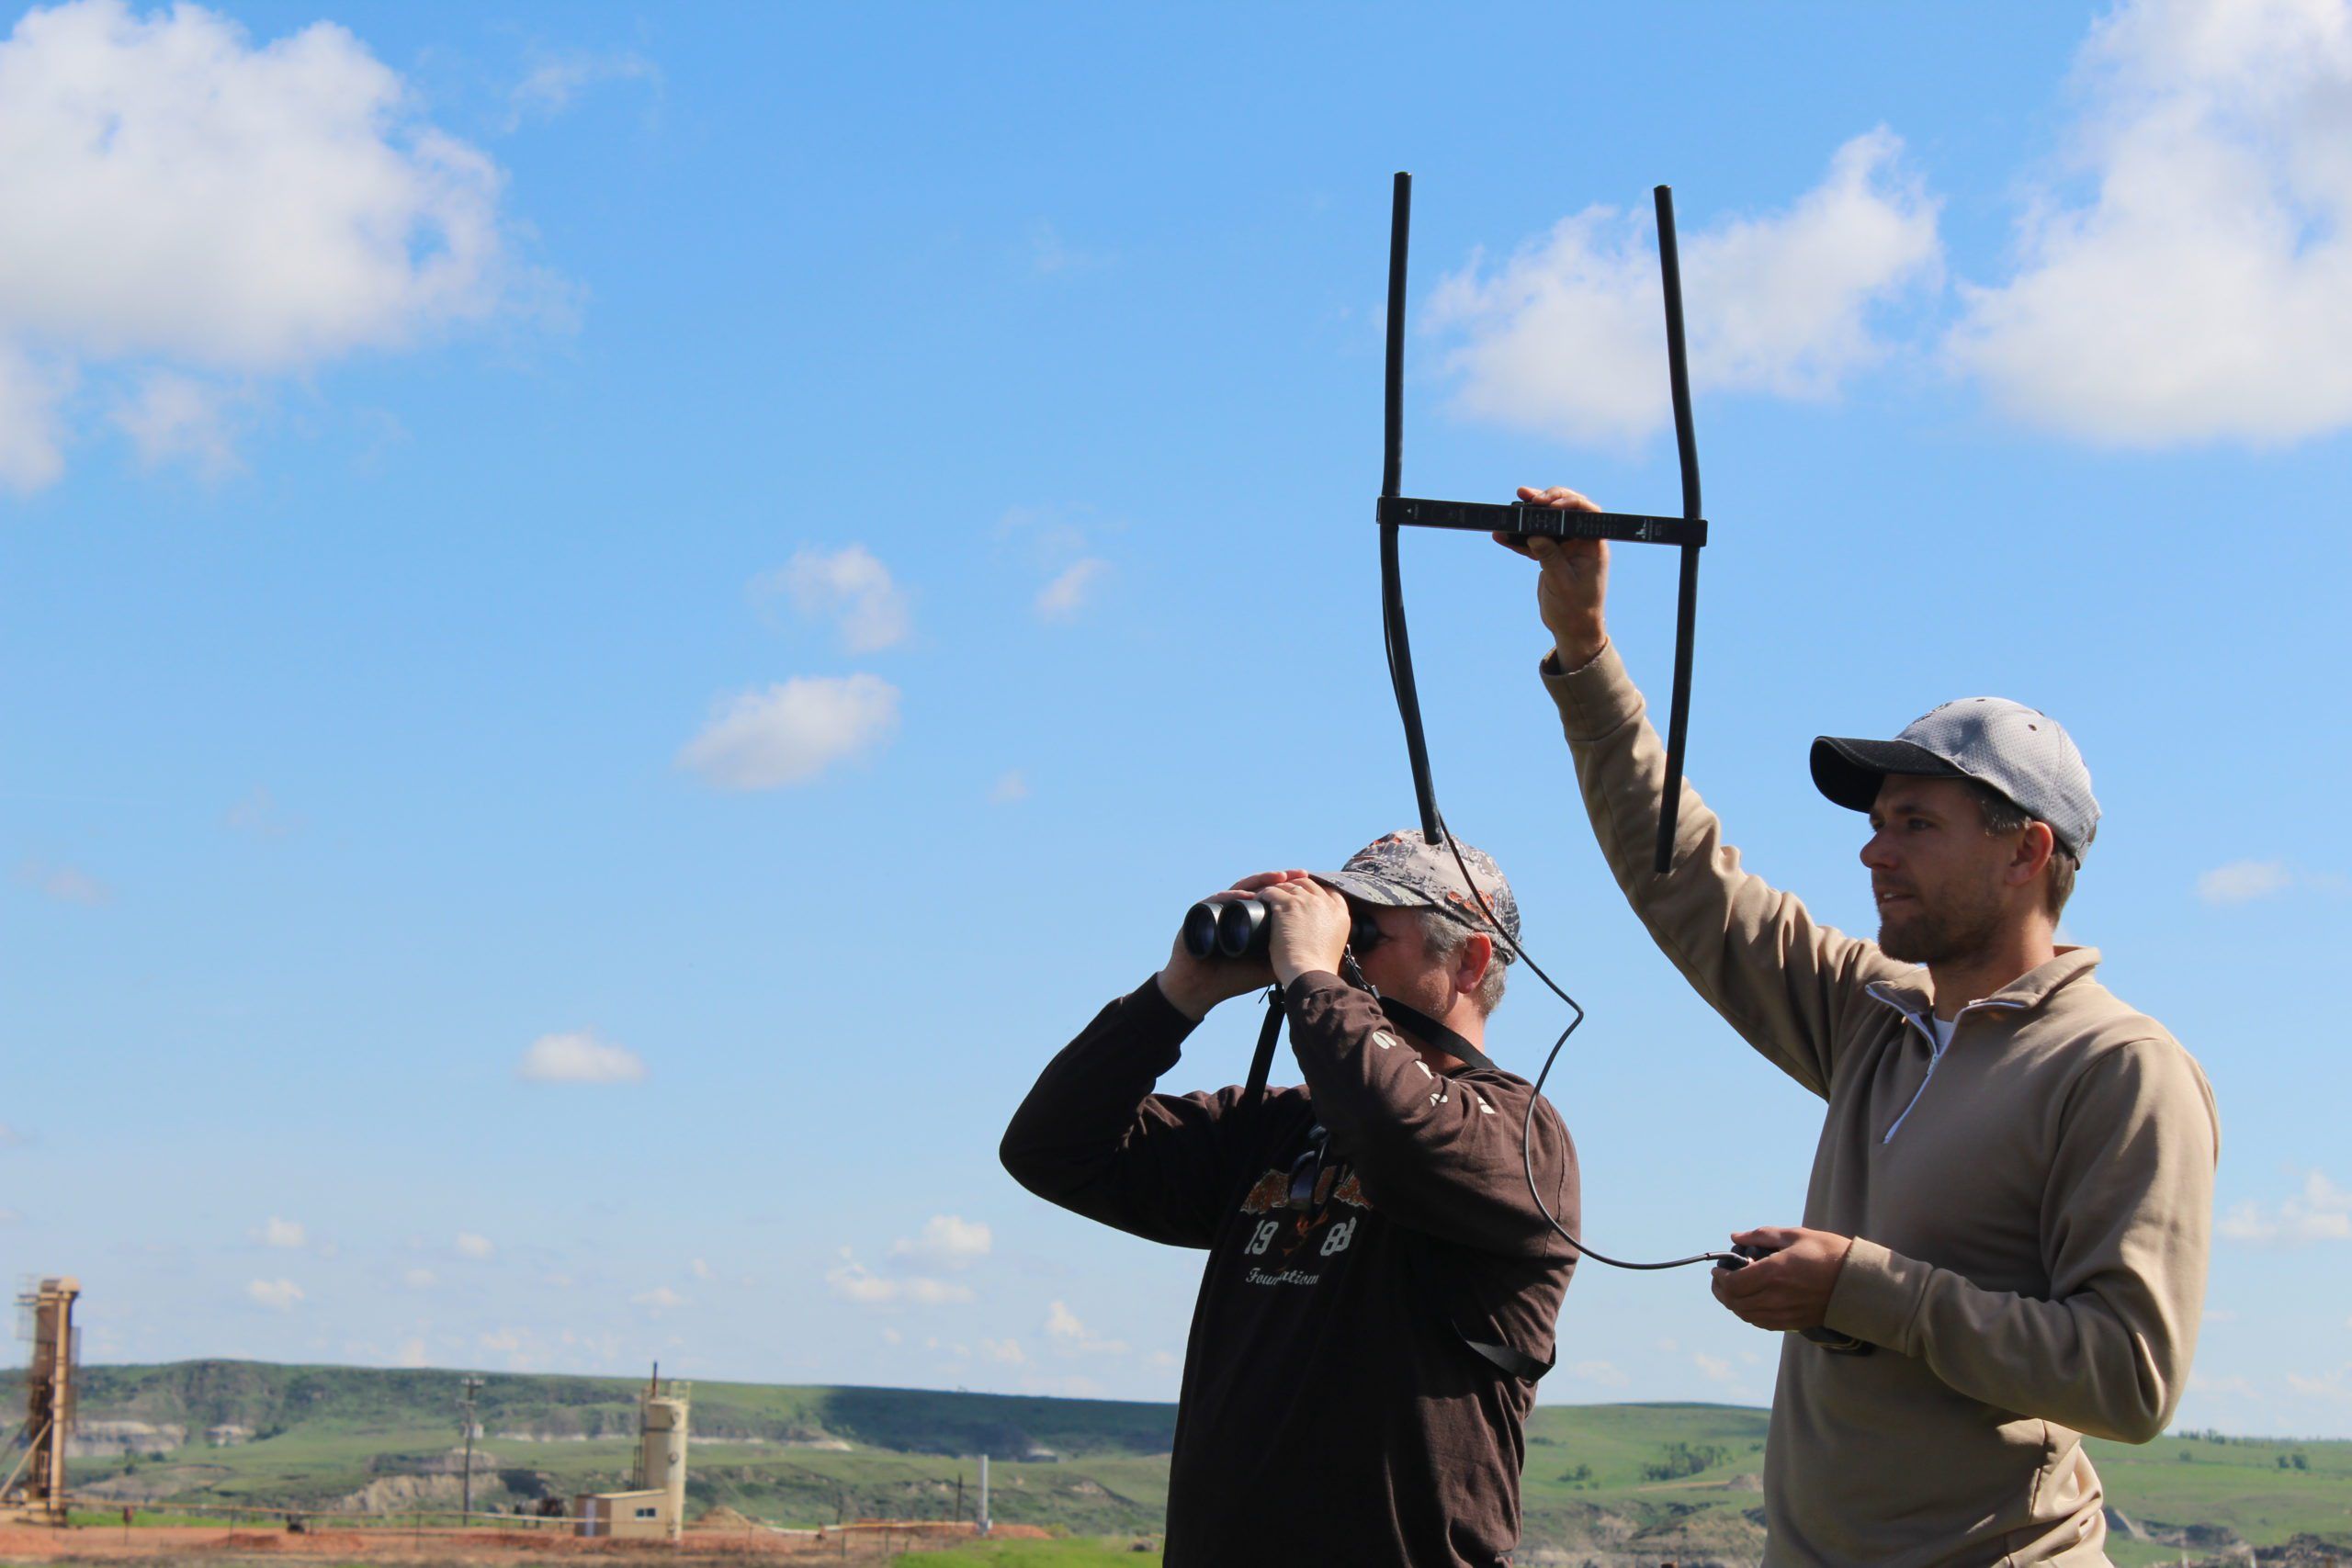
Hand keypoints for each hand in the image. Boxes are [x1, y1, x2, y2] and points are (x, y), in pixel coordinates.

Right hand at [1155, 870, 1311, 1020]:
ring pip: (1241, 889)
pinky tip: (1247, 896)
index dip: (1293, 891)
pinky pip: (1217, 900)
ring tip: (1279, 878)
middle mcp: (1236, 911)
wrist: (1200, 989)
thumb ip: (1287, 958)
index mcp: (1251, 920)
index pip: (1274, 899)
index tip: (1314, 886)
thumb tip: (1318, 950)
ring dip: (1260, 881)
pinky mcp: (1201, 913)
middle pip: (1260, 888)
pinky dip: (1232, 897)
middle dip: (1281, 880)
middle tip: (1301, 874)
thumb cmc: (1233, 979)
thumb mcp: (1267, 967)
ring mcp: (1219, 910)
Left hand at [1255, 877, 1352, 988]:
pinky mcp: (1288, 905)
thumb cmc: (1317, 968)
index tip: (1304, 897)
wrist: (1310, 973)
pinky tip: (1258, 899)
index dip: (1314, 892)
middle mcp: (1326, 903)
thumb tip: (1317, 934)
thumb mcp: (1334, 946)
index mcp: (1340, 914)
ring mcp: (1307, 901)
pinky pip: (1272, 891)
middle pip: (1308, 884)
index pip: (1329, 892)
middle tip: (1281, 894)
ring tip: (1267, 896)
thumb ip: (1329, 933)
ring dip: (1277, 889)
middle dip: (1294, 886)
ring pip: (1289, 885)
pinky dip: (1263, 893)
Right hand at [1493, 485, 1608, 666]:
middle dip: (1546, 501)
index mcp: (1593, 545)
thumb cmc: (1576, 610)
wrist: (1572, 629)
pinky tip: (1502, 535)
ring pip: (1547, 523)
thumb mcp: (1562, 584)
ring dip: (1529, 516)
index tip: (1547, 505)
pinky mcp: (1551, 556)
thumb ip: (1550, 558)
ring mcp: (1565, 548)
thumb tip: (1535, 535)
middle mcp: (1581, 542)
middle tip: (1527, 497)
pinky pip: (1534, 542)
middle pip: (1565, 511)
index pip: (1585, 513)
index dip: (1568, 502)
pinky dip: (1519, 539)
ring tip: (1512, 507)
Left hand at [1709, 1227, 1854, 1332]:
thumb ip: (1761, 1235)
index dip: (1720, 1278)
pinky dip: (1749, 1314)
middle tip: (1720, 1280)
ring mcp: (1785, 1312)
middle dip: (1721, 1291)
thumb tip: (1735, 1236)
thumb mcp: (1795, 1235)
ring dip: (1733, 1304)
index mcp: (1774, 1273)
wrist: (1859, 1282)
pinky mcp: (1794, 1322)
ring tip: (1731, 1291)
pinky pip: (1762, 1323)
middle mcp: (1776, 1296)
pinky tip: (1750, 1303)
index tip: (1718, 1269)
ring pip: (1747, 1315)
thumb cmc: (1829, 1253)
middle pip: (1735, 1302)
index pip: (1734, 1284)